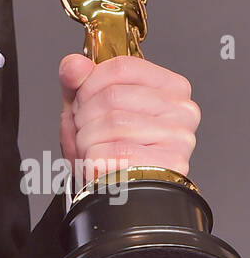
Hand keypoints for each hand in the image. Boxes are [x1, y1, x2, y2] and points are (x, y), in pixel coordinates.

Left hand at [59, 52, 200, 184]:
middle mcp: (182, 109)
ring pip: (113, 124)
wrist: (113, 191)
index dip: (90, 84)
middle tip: (84, 130)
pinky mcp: (171, 166)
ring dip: (87, 139)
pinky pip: (116, 153)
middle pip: (113, 96)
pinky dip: (95, 160)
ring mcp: (180, 138)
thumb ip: (77, 79)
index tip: (82, 99)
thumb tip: (74, 65)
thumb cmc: (104, 146)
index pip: (121, 67)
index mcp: (169, 87)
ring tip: (91, 148)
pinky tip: (100, 164)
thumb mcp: (86, 104)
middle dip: (84, 116)